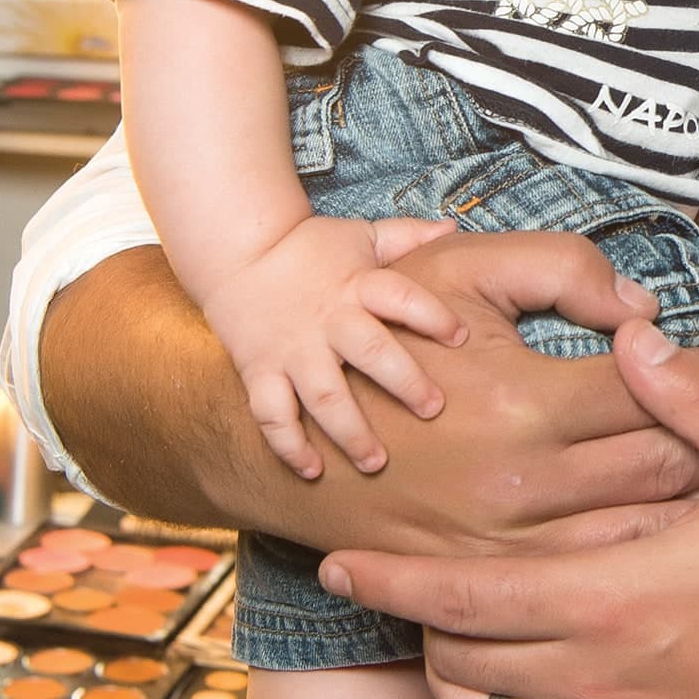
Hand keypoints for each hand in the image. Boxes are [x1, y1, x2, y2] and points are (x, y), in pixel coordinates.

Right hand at [202, 215, 466, 477]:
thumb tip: (453, 227)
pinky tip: (313, 471)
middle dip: (404, 382)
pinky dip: (289, 445)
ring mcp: (292, 350)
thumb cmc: (310, 249)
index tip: (461, 337)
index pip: (401, 296)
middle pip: (370, 352)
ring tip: (376, 463)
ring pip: (323, 396)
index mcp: (358, 285)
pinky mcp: (260, 371)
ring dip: (350, 432)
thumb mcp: (360, 236)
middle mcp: (328, 320)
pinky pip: (272, 414)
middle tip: (433, 410)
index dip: (432, 315)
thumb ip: (406, 237)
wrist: (236, 252)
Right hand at [256, 224, 698, 555]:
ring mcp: (505, 547)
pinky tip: (684, 533)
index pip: (655, 392)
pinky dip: (650, 556)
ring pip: (640, 535)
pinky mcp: (491, 584)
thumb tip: (647, 309)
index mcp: (521, 404)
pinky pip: (593, 580)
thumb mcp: (464, 270)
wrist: (293, 438)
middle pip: (663, 469)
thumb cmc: (386, 336)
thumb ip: (565, 268)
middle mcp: (519, 487)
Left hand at [317, 318, 698, 698]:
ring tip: (434, 630)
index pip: (465, 592)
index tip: (341, 558)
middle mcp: (590, 675)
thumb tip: (630, 338)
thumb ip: (692, 400)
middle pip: (455, 650)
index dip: (391, 577)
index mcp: (612, 595)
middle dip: (417, 614)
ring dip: (439, 672)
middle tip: (404, 576)